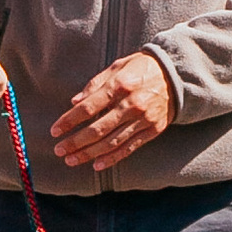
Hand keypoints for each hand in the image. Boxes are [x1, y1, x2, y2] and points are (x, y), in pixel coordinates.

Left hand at [51, 48, 174, 168]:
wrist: (176, 75)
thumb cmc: (141, 68)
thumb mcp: (117, 67)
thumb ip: (95, 84)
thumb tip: (74, 102)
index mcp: (119, 85)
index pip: (88, 108)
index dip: (69, 121)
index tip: (55, 131)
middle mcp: (131, 104)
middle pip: (97, 129)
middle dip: (75, 142)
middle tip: (59, 150)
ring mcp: (143, 119)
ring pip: (111, 142)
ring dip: (89, 154)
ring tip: (71, 160)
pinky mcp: (152, 130)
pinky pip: (129, 148)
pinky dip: (112, 158)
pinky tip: (96, 164)